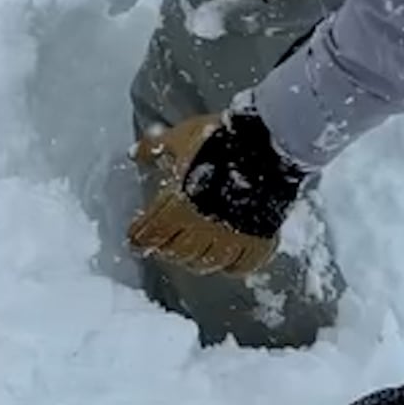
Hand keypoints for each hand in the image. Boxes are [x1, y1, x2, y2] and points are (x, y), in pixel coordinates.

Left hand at [127, 108, 308, 277]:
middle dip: (166, 249)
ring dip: (195, 260)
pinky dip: (233, 266)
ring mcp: (233, 234)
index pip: (151, 232)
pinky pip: (244, 264)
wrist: (268, 142)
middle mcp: (203, 226)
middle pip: (177, 252)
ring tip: (190, 254)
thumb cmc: (220, 139)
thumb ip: (156, 148)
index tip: (135, 240)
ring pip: (207, 263)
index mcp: (178, 204)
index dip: (140, 237)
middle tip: (162, 245)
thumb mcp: (181, 138)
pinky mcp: (261, 237)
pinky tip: (227, 261)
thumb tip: (135, 153)